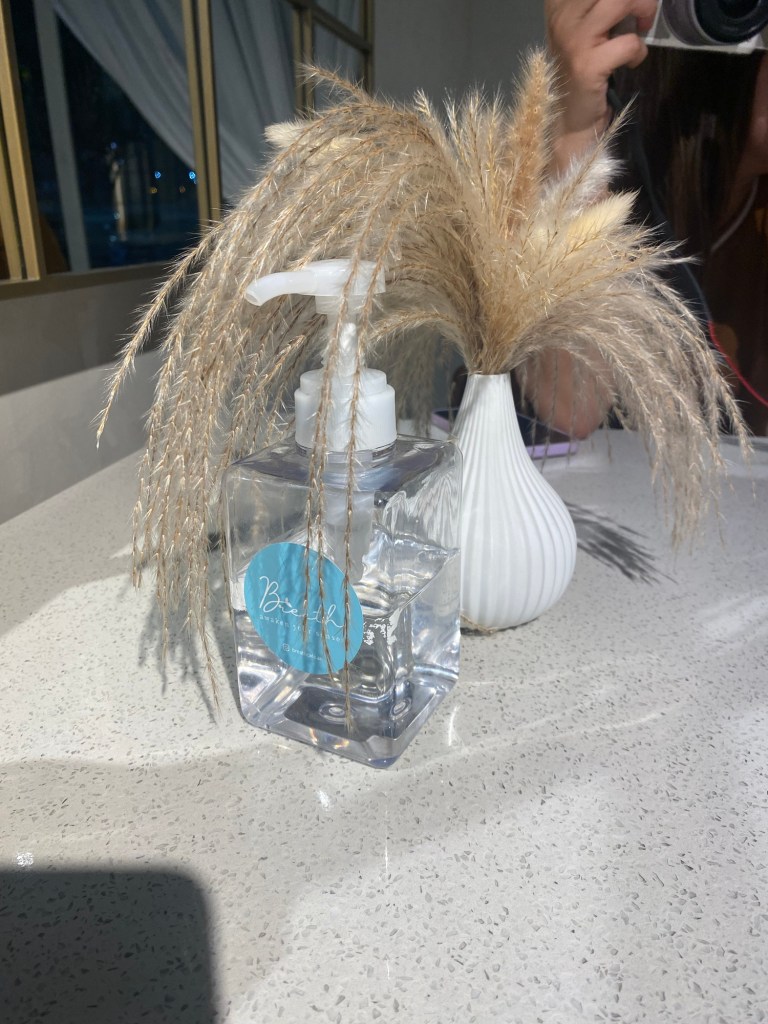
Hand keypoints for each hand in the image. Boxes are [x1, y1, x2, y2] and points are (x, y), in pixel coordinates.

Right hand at [546, 0, 657, 166]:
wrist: (569, 119)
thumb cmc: (580, 71)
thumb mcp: (585, 28)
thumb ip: (599, 6)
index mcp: (558, 5)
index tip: (626, 7)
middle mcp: (561, 18)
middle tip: (643, 12)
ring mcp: (573, 41)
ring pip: (621, 0)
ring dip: (643, 11)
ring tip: (641, 29)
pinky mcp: (587, 66)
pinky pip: (629, 42)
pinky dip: (638, 52)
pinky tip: (629, 62)